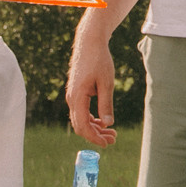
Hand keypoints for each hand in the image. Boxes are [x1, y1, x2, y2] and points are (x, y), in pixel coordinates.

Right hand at [66, 31, 116, 146]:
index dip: (95, 138)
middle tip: (113, 139)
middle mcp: (71, 99)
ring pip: (80, 120)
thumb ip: (106, 104)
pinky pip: (81, 112)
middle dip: (96, 135)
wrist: (89, 43)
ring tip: (112, 132)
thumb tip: (108, 124)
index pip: (83, 126)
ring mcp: (72, 96)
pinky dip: (91, 119)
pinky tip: (103, 121)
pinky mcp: (76, 92)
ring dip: (95, 128)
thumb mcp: (106, 83)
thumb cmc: (99, 60)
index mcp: (77, 97)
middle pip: (80, 126)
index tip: (107, 144)